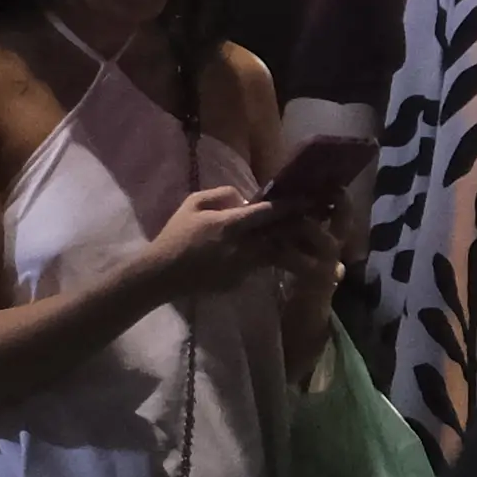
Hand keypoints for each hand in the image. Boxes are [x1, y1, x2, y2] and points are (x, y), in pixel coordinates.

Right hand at [131, 184, 303, 302]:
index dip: (291, 205)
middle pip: (280, 235)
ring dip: (286, 245)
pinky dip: (264, 259)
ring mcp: (243, 267)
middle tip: (313, 221)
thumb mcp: (192, 203)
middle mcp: (243, 246)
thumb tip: (244, 198)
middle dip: (297, 227)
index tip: (309, 200)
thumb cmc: (176, 235)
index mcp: (231, 223)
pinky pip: (257, 267)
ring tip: (299, 240)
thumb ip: (221, 195)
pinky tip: (266, 256)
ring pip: (274, 254)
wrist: (163, 273)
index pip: (270, 212)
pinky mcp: (239, 282)